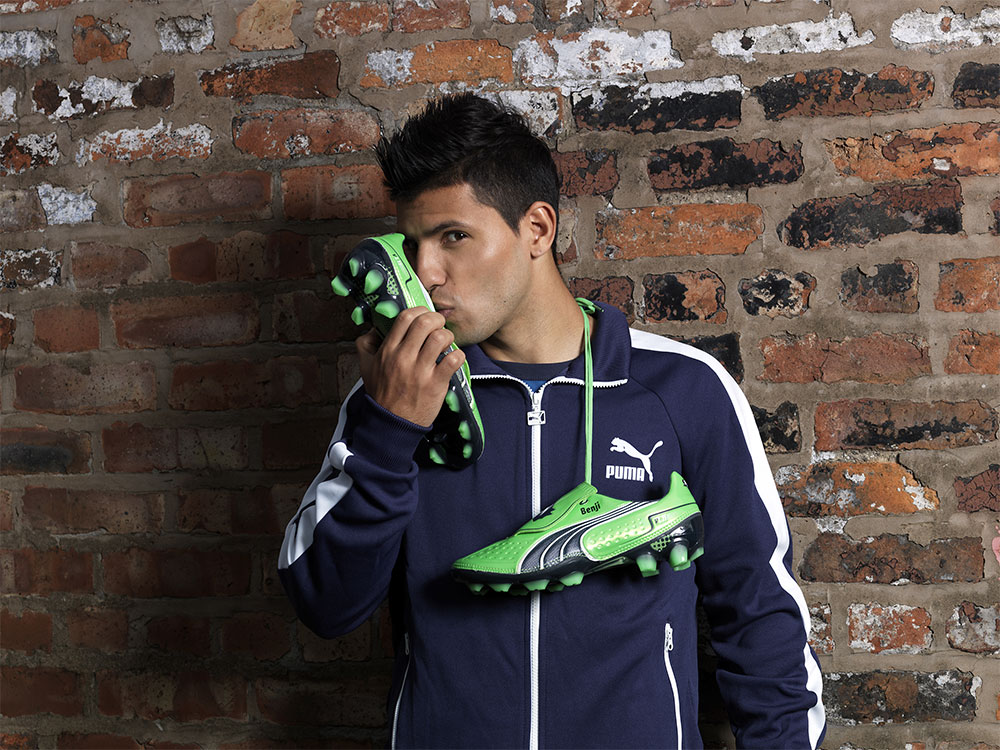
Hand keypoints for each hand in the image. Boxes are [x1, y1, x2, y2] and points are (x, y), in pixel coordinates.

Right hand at [356, 307, 465, 426]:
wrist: (391, 423)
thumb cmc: (382, 394)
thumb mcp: (365, 366)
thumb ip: (366, 344)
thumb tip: (375, 327)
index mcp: (388, 350)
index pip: (405, 317)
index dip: (420, 311)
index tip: (425, 316)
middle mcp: (403, 357)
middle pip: (425, 322)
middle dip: (437, 319)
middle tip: (439, 326)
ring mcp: (420, 371)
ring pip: (440, 338)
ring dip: (448, 336)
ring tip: (446, 343)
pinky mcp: (435, 384)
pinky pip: (453, 360)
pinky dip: (458, 355)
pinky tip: (453, 359)